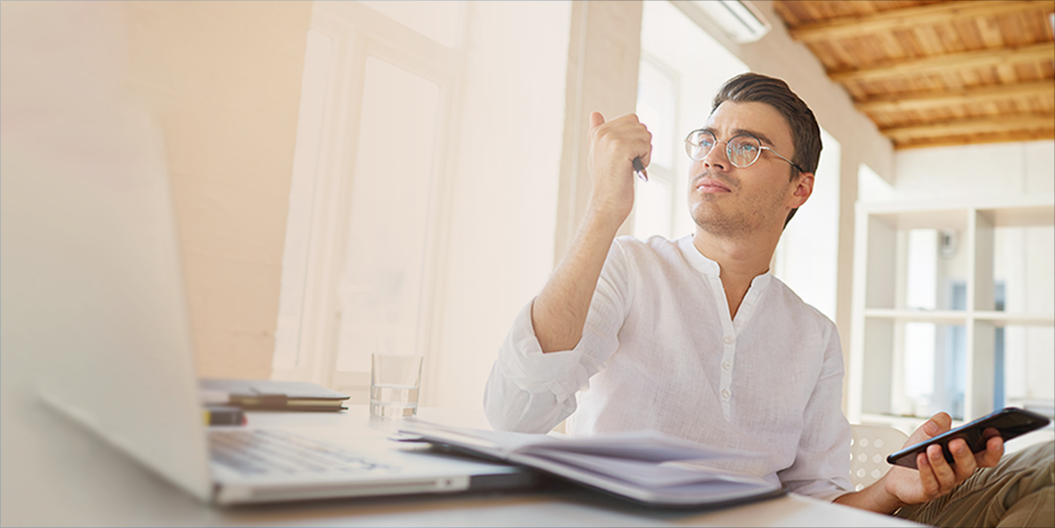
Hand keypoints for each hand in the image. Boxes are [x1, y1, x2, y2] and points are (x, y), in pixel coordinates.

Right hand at [585, 112, 650, 227]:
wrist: (607, 203)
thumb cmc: (607, 182)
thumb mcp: (599, 153)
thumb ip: (598, 132)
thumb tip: (595, 113)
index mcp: (598, 131)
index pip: (632, 119)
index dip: (635, 138)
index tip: (624, 156)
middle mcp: (602, 132)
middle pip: (640, 126)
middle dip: (641, 144)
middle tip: (629, 162)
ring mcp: (611, 139)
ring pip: (645, 135)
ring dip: (644, 153)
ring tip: (630, 166)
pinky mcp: (621, 148)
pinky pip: (645, 145)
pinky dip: (645, 159)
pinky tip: (632, 170)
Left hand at [882, 412, 1003, 506]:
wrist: (899, 474)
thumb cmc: (919, 452)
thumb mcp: (928, 432)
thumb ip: (938, 422)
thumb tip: (941, 422)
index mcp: (964, 457)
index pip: (986, 457)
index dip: (994, 449)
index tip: (995, 436)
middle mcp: (958, 472)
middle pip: (968, 467)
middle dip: (964, 454)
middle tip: (957, 442)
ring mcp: (944, 483)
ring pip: (948, 475)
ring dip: (940, 461)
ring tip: (932, 448)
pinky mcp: (928, 491)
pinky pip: (929, 483)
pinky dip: (926, 470)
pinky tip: (921, 458)